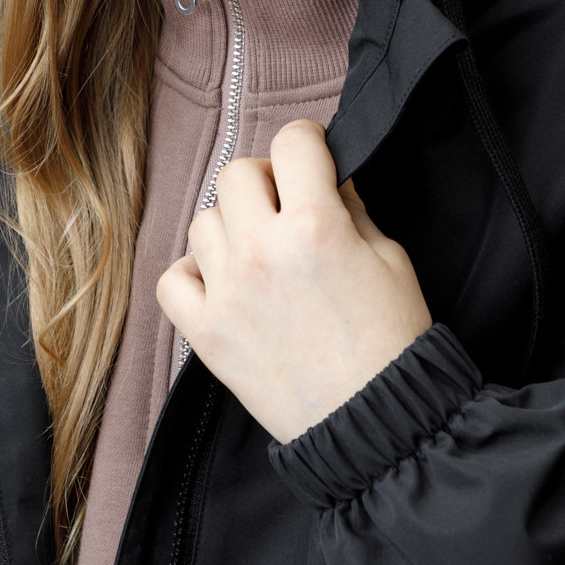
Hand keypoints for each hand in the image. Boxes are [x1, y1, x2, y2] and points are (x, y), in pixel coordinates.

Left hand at [156, 119, 432, 443]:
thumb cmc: (392, 341)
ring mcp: (227, 292)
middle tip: (287, 206)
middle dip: (266, 180)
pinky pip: (173, 278)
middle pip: (237, 173)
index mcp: (314, 225)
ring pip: (203, 221)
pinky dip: (193, 274)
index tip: (312, 158)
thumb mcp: (389, 258)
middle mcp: (262, 251)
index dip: (307, 142)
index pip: (292, 142)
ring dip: (232, 226)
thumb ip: (351, 209)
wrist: (375, 423)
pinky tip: (224, 282)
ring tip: (260, 252)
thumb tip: (326, 179)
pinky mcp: (206, 334)